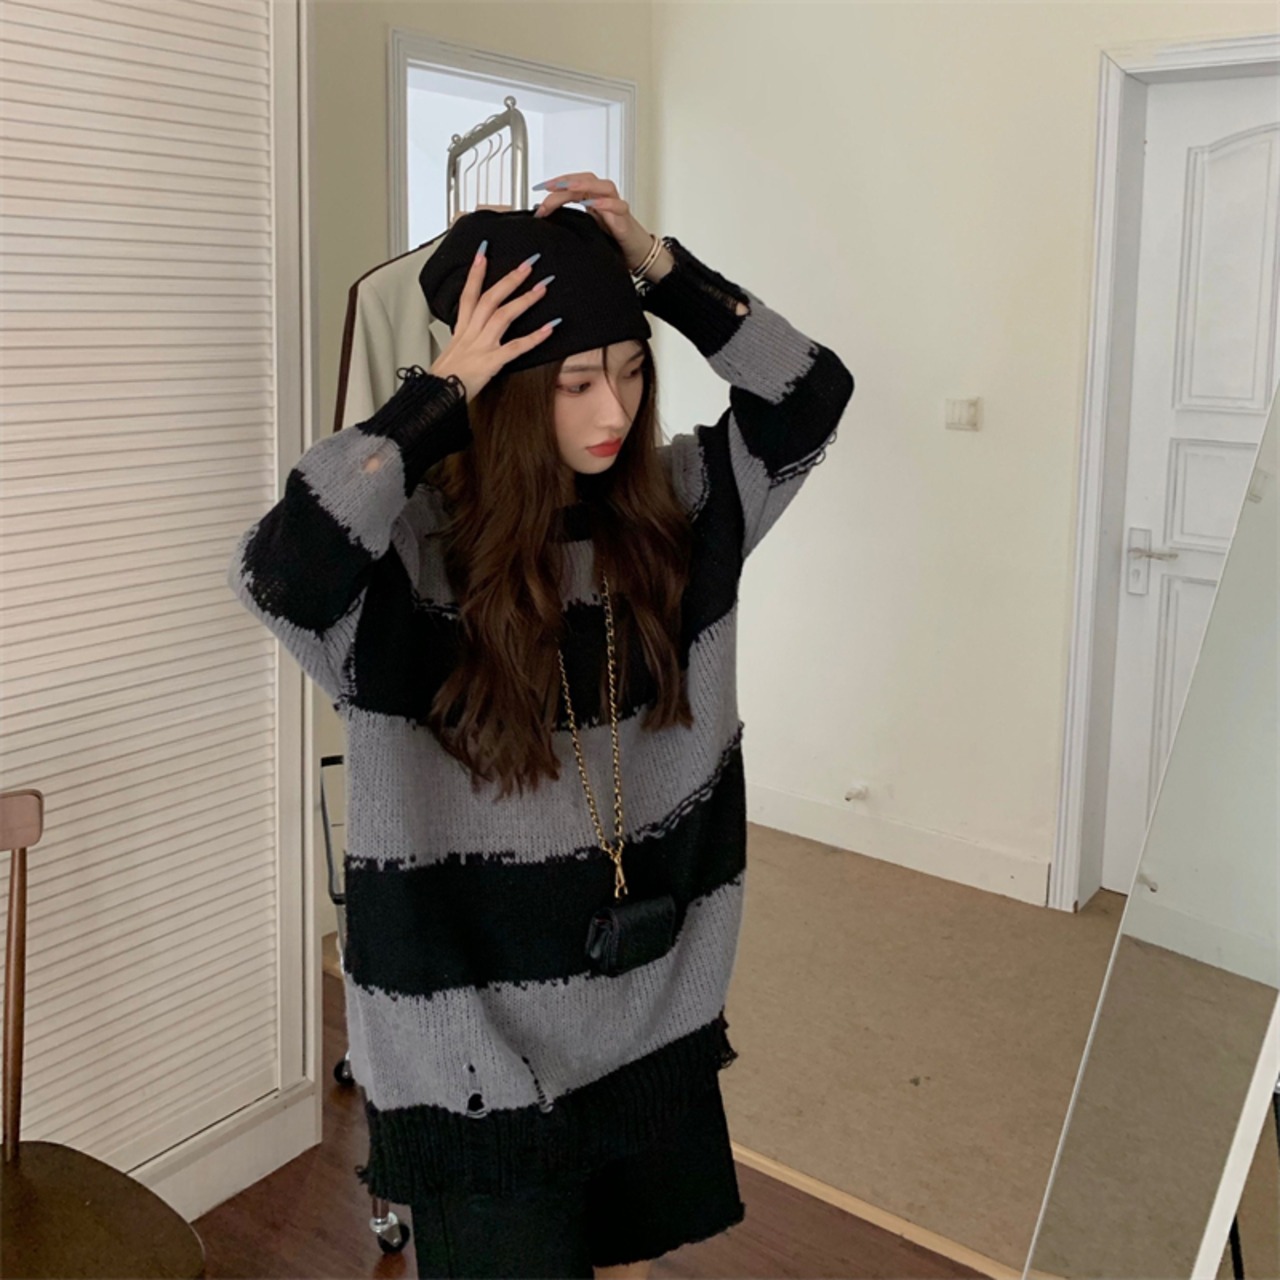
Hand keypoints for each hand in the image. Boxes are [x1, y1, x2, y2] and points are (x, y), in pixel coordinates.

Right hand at [430, 253, 556, 400]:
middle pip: (490, 298)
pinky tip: (550, 327)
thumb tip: (470, 335)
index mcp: (461, 331)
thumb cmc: (444, 381)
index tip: (484, 252)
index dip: (475, 273)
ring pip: (503, 316)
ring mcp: (480, 347)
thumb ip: (463, 342)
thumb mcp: (451, 355)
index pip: (468, 295)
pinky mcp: (490, 363)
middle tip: (528, 263)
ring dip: (524, 299)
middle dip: (509, 279)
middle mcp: (471, 334)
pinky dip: (534, 337)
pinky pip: (515, 347)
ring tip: (543, 287)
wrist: (436, 399)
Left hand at [532, 172, 654, 272]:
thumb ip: (567, 221)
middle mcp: (605, 199)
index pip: (574, 183)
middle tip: (548, 188)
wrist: (636, 255)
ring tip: (568, 187)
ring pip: (603, 186)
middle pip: (585, 181)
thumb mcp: (584, 230)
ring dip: (585, 185)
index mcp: (593, 199)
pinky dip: (607, 204)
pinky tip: (594, 204)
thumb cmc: (612, 241)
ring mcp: (616, 208)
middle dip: (566, 182)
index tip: (539, 187)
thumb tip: (543, 215)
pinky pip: (618, 206)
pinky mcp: (625, 221)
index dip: (557, 183)